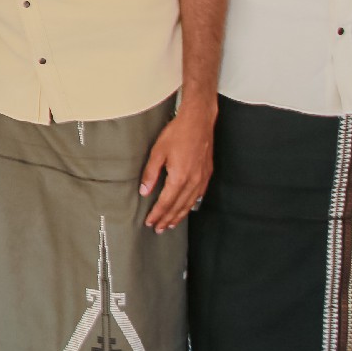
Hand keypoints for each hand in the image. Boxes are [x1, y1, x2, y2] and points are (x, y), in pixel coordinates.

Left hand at [139, 101, 213, 229]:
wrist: (198, 121)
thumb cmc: (177, 133)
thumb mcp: (158, 152)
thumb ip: (151, 173)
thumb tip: (144, 191)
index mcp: (180, 177)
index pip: (166, 202)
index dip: (157, 214)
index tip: (150, 222)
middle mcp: (193, 181)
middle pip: (178, 207)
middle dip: (167, 219)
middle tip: (158, 229)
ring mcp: (202, 179)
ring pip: (190, 204)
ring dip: (179, 216)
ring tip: (170, 224)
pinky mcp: (207, 174)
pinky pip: (198, 196)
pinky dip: (190, 205)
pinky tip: (186, 208)